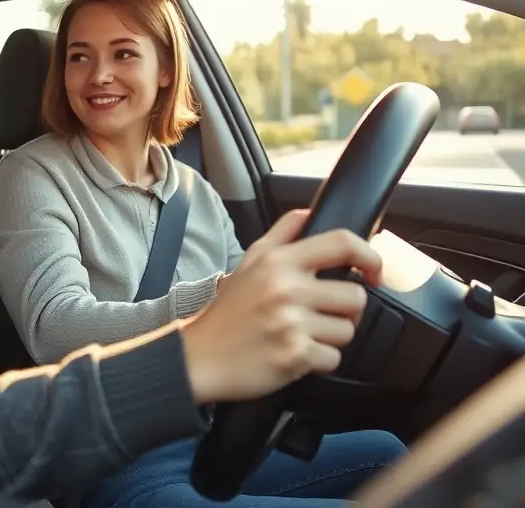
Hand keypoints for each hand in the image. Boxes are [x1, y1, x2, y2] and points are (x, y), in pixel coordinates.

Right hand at [182, 209, 381, 405]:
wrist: (200, 357)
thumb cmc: (228, 311)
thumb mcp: (249, 260)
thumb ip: (283, 234)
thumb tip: (312, 213)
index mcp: (277, 260)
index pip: (341, 242)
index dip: (370, 255)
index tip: (373, 270)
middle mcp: (285, 287)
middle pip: (356, 295)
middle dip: (345, 309)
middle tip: (321, 314)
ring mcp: (291, 322)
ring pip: (348, 330)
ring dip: (331, 337)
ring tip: (302, 334)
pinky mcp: (295, 355)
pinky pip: (334, 358)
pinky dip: (319, 361)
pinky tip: (296, 354)